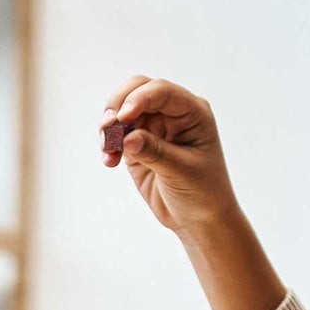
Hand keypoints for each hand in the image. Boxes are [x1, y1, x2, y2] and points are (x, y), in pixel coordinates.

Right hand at [100, 75, 240, 240]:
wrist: (199, 220)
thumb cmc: (203, 193)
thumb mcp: (182, 172)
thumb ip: (155, 152)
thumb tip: (127, 138)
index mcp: (191, 112)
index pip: (161, 91)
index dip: (139, 98)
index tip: (123, 117)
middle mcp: (171, 114)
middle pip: (137, 90)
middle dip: (118, 105)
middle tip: (107, 127)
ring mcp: (153, 128)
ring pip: (122, 112)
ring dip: (109, 128)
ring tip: (107, 150)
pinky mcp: (137, 146)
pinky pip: (117, 136)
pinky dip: (109, 145)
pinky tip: (109, 161)